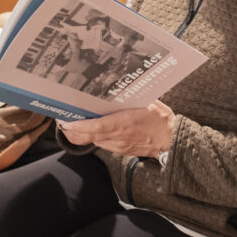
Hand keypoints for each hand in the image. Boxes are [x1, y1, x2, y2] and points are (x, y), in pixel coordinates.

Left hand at [58, 101, 174, 156]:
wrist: (172, 140)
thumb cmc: (161, 119)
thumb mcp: (148, 102)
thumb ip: (131, 97)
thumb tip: (118, 86)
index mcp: (124, 123)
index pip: (96, 127)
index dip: (78, 126)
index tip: (66, 122)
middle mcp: (119, 137)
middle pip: (89, 137)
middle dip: (74, 131)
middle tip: (64, 121)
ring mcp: (119, 146)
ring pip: (94, 141)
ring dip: (83, 134)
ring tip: (74, 124)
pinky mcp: (121, 151)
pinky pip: (103, 144)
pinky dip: (94, 137)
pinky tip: (92, 129)